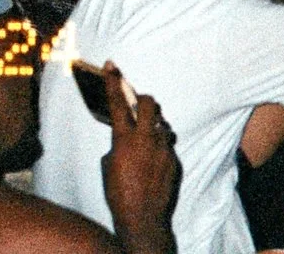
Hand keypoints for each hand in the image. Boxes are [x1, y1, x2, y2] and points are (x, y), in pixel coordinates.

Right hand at [98, 66, 179, 248]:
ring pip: (163, 126)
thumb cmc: (118, 192)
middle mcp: (147, 140)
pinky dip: (160, 147)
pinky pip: (168, 146)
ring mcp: (164, 151)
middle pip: (151, 105)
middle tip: (138, 103)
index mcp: (125, 138)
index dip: (113, 81)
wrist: (143, 218)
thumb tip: (126, 137)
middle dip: (143, 99)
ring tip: (146, 136)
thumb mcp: (108, 163)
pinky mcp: (175, 163)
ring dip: (154, 126)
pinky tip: (152, 160)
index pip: (118, 102)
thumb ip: (118, 143)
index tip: (112, 66)